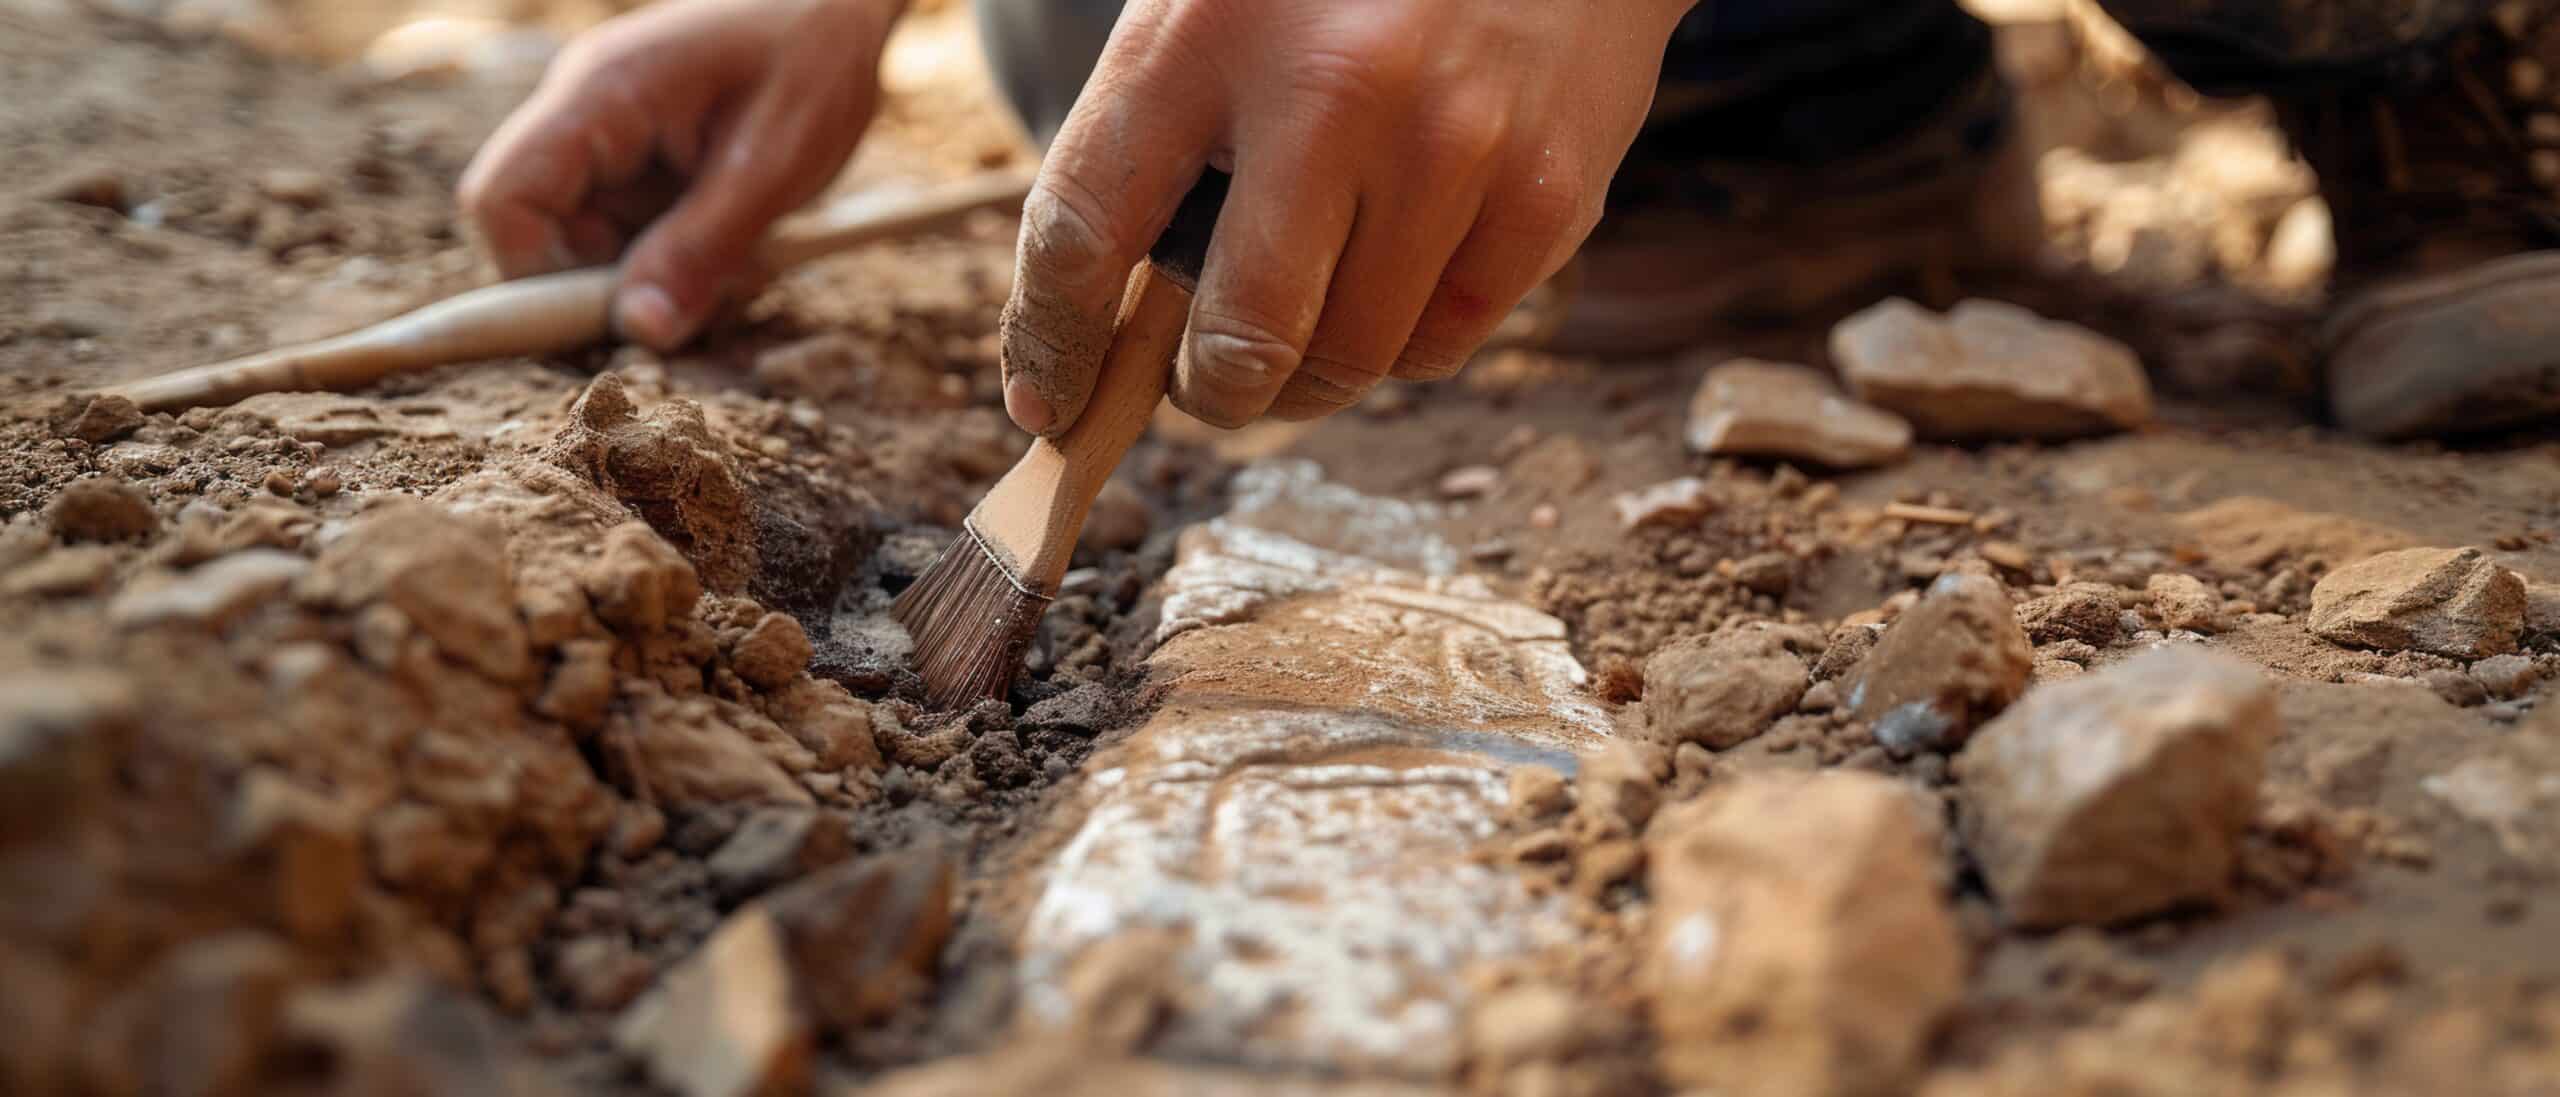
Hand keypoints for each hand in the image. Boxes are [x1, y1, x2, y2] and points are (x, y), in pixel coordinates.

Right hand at [458, 0, 903, 349]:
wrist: (839, 3)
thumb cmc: (813, 57)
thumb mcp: (772, 166)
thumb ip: (702, 249)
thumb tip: (638, 331)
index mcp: (601, 96)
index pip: (502, 199)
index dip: (535, 275)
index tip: (615, 313)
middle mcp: (586, 115)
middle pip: (542, 234)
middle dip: (613, 286)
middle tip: (706, 296)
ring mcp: (611, 140)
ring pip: (593, 246)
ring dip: (658, 278)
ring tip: (743, 261)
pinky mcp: (641, 162)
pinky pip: (633, 235)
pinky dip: (680, 260)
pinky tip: (740, 246)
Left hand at [998, 0, 1692, 433]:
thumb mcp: (1223, 4)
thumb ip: (1161, 136)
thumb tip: (1116, 324)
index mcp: (1211, 31)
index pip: (1086, 228)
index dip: (1053, 341)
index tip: (1050, 398)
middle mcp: (1334, 91)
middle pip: (1239, 340)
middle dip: (1205, 392)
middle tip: (1203, 384)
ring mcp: (1452, 150)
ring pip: (1348, 362)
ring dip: (1307, 376)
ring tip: (1304, 325)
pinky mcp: (1546, 197)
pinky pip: (1442, 344)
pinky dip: (1401, 340)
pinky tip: (1396, 273)